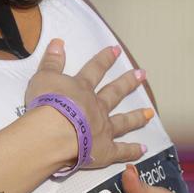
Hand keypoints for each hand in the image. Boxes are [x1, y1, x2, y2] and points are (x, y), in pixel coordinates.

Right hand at [25, 39, 152, 169]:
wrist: (53, 133)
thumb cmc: (46, 104)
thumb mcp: (44, 77)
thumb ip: (51, 61)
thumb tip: (58, 42)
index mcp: (82, 89)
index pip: (95, 69)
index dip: (105, 58)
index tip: (117, 50)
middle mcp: (97, 107)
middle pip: (115, 93)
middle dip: (128, 82)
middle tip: (143, 74)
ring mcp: (104, 129)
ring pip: (124, 121)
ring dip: (137, 117)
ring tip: (150, 113)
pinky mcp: (106, 150)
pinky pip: (122, 151)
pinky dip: (133, 150)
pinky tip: (144, 149)